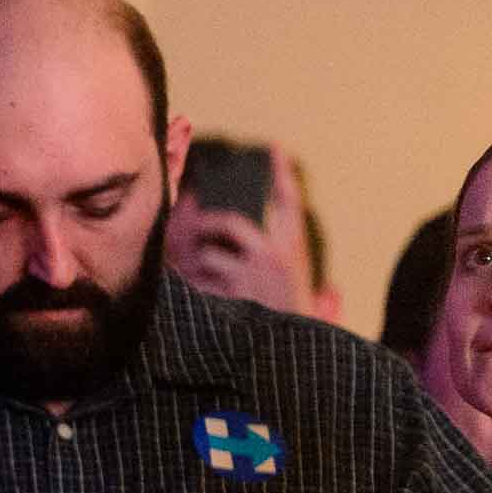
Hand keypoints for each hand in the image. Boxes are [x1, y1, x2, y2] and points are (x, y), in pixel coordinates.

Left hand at [167, 147, 313, 315]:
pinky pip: (202, 282)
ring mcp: (254, 274)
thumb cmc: (289, 302)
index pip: (288, 200)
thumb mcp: (295, 269)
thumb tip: (248, 221)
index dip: (280, 173)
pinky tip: (201, 294)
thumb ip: (278, 244)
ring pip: (210, 253)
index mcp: (294, 244)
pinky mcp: (235, 295)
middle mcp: (276, 254)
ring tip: (210, 272)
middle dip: (207, 223)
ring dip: (203, 263)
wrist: (295, 344)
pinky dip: (198, 287)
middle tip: (196, 222)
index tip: (272, 148)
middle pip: (231, 222)